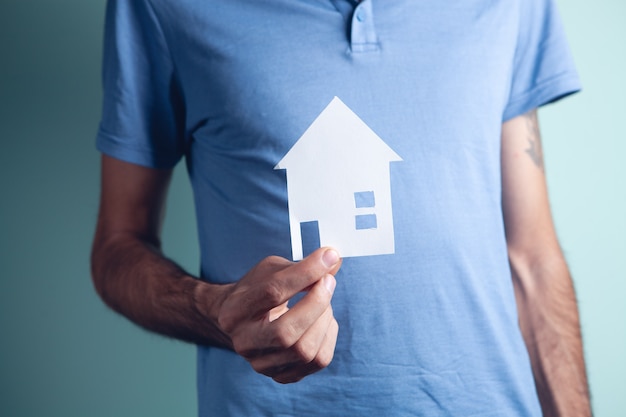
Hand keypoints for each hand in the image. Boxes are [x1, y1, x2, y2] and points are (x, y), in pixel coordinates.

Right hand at [215, 247, 341, 383]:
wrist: (242, 321)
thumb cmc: (258, 291)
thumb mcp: (271, 270)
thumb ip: (300, 266)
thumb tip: (334, 260)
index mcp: (234, 311)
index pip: (272, 292)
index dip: (306, 273)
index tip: (328, 257)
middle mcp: (244, 342)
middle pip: (286, 332)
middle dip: (317, 303)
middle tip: (328, 282)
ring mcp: (261, 364)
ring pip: (306, 350)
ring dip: (324, 319)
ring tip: (322, 301)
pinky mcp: (282, 375)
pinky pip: (318, 360)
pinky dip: (328, 336)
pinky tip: (321, 321)